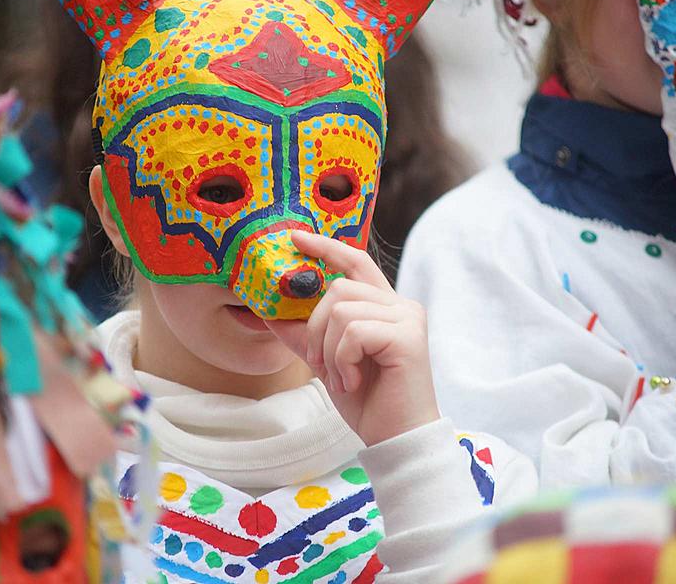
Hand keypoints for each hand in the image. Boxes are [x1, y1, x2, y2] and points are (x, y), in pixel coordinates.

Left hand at [267, 231, 439, 446]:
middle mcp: (401, 306)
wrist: (394, 438)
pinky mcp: (408, 336)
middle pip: (338, 288)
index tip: (296, 238)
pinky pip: (353, 332)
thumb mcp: (326, 360)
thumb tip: (267, 310)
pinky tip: (353, 381)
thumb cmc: (367, 400)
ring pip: (341, 309)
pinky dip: (341, 360)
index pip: (354, 262)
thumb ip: (304, 333)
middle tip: (320, 364)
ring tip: (341, 377)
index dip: (326, 247)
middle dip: (315, 327)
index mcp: (384, 306)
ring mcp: (407, 319)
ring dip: (328, 349)